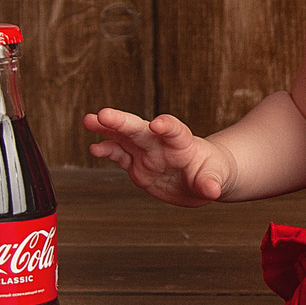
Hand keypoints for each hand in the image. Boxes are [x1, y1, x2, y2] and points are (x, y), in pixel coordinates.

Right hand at [83, 108, 235, 205]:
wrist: (202, 177)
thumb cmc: (213, 171)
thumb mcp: (217, 177)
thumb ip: (211, 183)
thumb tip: (212, 191)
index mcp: (182, 142)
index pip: (174, 130)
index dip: (167, 126)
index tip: (158, 124)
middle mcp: (160, 143)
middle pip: (140, 129)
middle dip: (122, 121)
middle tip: (103, 114)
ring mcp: (146, 152)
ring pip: (123, 137)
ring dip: (106, 129)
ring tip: (88, 120)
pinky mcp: (136, 165)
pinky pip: (119, 155)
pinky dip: (106, 151)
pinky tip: (93, 148)